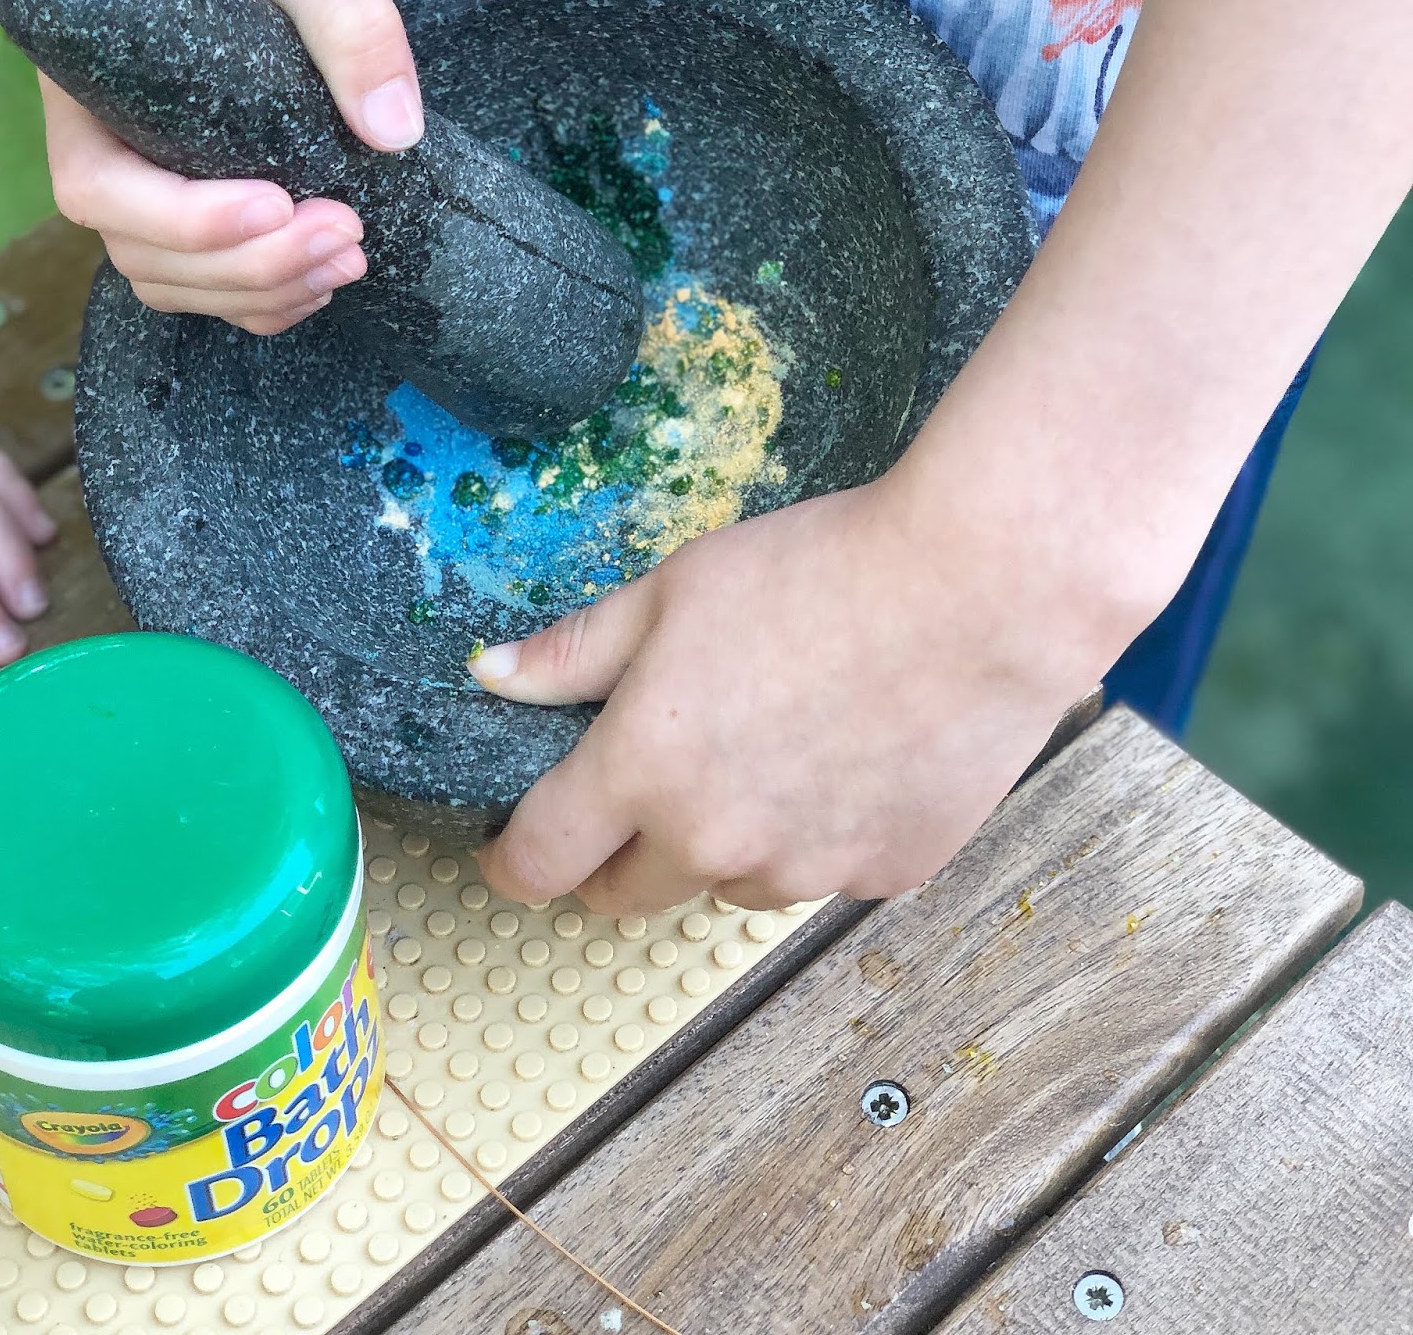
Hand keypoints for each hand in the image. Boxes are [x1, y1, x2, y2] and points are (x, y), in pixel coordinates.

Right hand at [40, 0, 419, 334]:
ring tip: (353, 254)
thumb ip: (347, 18)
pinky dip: (272, 294)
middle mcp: (107, 137)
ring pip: (183, 279)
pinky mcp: (209, 184)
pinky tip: (332, 269)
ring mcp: (156, 169)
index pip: (99, 190)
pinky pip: (219, 277)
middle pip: (146, 253)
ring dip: (264, 291)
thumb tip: (394, 132)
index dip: (183, 222)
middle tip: (347, 235)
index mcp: (83, 79)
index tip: (276, 204)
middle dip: (248, 266)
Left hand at [469, 473, 1123, 914]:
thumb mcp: (671, 591)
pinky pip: (818, 872)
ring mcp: (803, 871)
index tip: (511, 849)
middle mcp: (713, 845)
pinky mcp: (883, 876)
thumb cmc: (814, 573)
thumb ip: (571, 652)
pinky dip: (812, 834)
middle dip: (612, 855)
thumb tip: (488, 678)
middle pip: (623, 895)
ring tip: (771, 746)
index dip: (509, 861)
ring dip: (719, 843)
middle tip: (642, 785)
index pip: (538, 862)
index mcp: (641, 773)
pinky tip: (849, 756)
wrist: (980, 593)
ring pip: (726, 884)